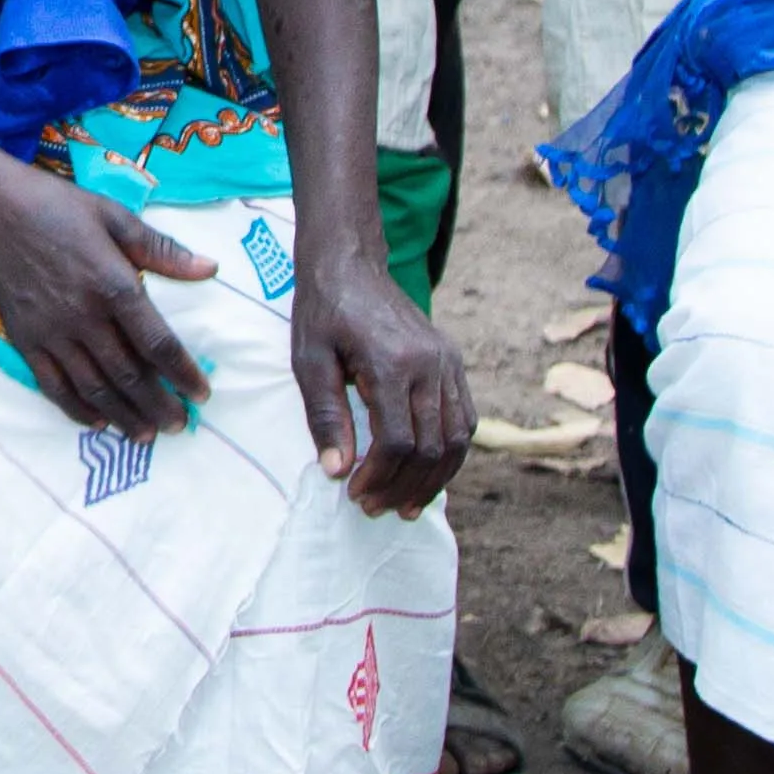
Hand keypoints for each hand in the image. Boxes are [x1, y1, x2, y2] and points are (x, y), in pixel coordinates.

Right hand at [0, 158, 215, 436]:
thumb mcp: (115, 216)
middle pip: (129, 376)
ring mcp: (52, 333)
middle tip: (179, 426)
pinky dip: (78, 409)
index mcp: (113, 286)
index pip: (158, 344)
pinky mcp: (25, 340)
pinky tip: (98, 421)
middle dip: (159, 406)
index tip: (201, 395)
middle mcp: (85, 317)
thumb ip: (162, 250)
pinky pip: (54, 386)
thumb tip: (210, 269)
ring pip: (94, 389)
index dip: (183, 374)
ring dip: (124, 416)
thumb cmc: (57, 207)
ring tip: (146, 434)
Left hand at [289, 252, 473, 514]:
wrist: (351, 265)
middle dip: (404, 487)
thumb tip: (336, 471)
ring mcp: (448, 363)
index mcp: (393, 363)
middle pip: (432, 448)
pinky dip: (450, 454)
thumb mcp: (309, 361)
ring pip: (457, 440)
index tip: (354, 493)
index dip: (379, 477)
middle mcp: (431, 364)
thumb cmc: (323, 311)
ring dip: (433, 479)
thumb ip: (324, 416)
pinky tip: (425, 474)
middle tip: (375, 507)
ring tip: (404, 505)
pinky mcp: (453, 363)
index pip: (399, 441)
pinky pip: (464, 420)